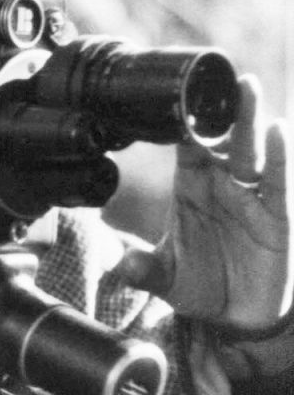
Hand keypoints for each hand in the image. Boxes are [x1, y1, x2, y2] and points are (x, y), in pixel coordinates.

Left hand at [116, 75, 290, 331]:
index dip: (180, 121)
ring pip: (251, 151)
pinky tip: (280, 129)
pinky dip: (282, 156)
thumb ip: (142, 269)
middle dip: (219, 108)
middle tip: (215, 75)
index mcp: (190, 188)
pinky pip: (280, 182)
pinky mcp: (276, 217)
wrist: (236, 320)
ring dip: (250, 119)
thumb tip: (117, 266)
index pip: (185, 146)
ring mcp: (250, 198)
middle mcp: (221, 185)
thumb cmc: (201, 287)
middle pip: (220, 138)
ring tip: (247, 86)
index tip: (174, 93)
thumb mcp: (164, 279)